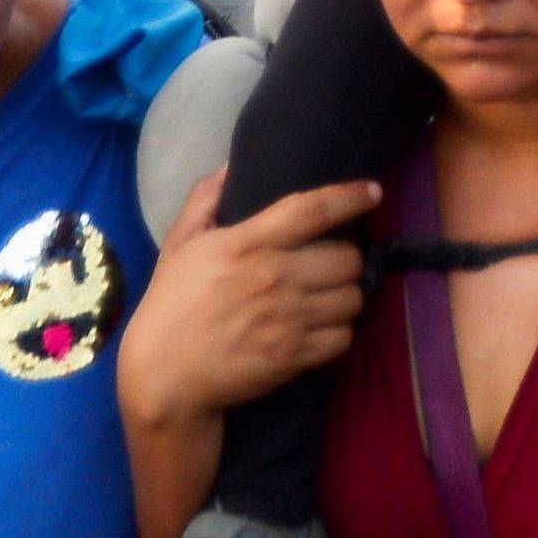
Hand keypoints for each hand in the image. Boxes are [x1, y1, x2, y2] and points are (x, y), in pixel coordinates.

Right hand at [116, 169, 375, 429]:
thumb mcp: (180, 244)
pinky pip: (343, 338)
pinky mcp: (292, 356)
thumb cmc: (171, 303)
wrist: (165, 374)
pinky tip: (322, 327)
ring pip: (352, 299)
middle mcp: (273, 278)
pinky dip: (338, 332)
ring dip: (346, 295)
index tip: (372, 191)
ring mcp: (286, 320)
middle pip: (347, 258)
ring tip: (329, 295)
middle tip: (333, 262)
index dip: (350, 196)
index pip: (312, 209)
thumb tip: (231, 164)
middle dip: (347, 257)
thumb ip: (205, 198)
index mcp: (246, 244)